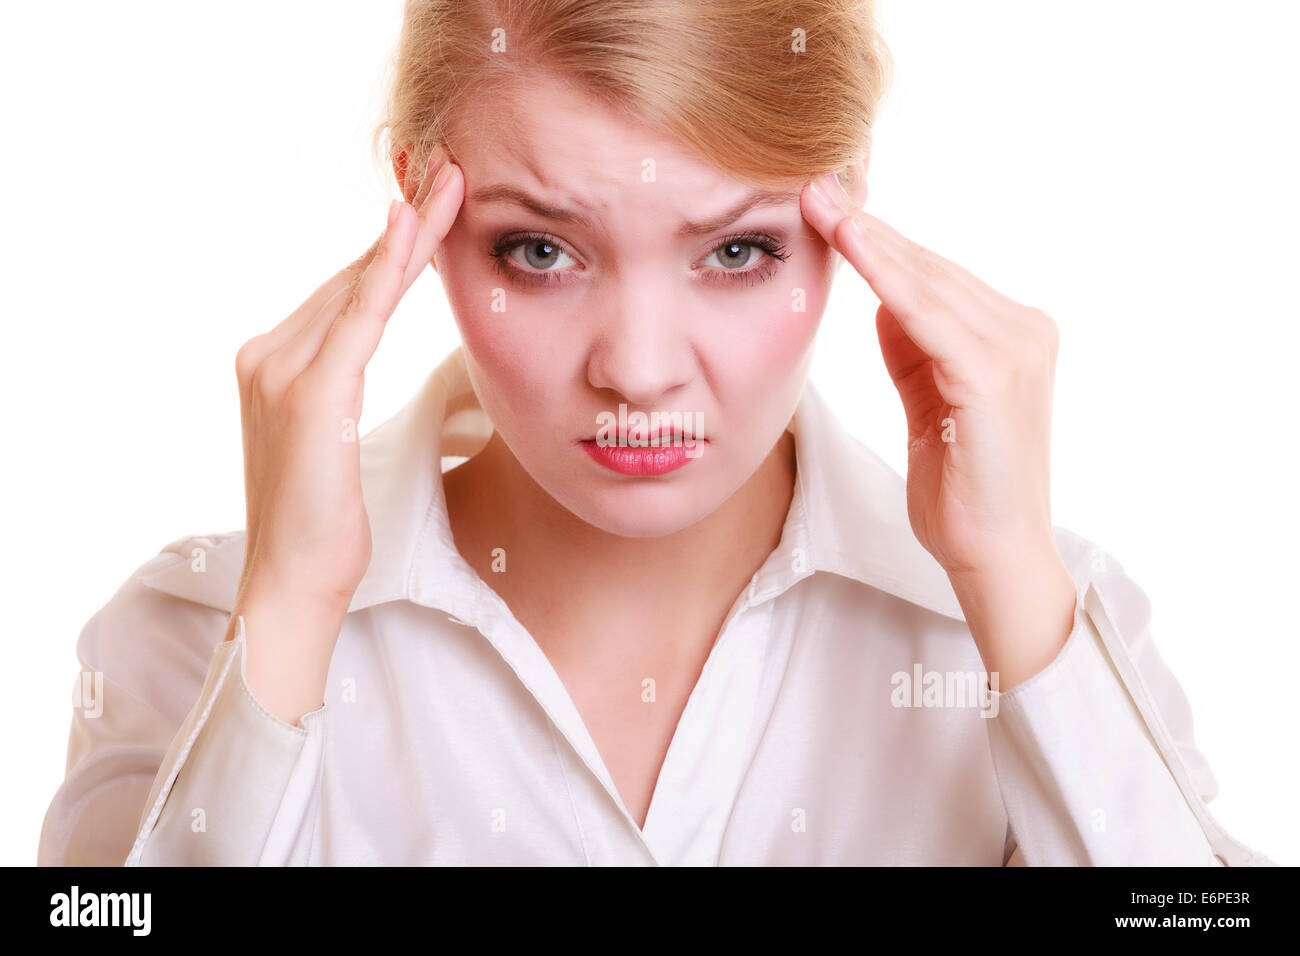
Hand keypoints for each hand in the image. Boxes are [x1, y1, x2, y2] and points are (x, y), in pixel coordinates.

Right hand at [226, 146, 463, 722]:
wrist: (291, 585)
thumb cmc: (323, 526)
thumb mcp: (335, 447)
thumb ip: (340, 392)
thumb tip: (366, 360)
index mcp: (274, 364)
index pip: (346, 293)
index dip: (393, 249)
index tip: (437, 204)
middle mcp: (267, 354)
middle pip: (353, 278)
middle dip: (408, 227)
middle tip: (455, 173)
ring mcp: (279, 370)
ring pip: (358, 287)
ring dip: (409, 234)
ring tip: (452, 185)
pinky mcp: (307, 395)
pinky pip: (357, 319)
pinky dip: (386, 271)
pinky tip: (413, 229)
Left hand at [800, 164, 1075, 687]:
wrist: (993, 557)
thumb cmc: (960, 491)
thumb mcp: (930, 405)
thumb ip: (914, 351)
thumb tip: (884, 301)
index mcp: (1011, 337)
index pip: (935, 277)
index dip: (879, 242)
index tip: (828, 206)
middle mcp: (1024, 331)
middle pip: (931, 268)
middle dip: (868, 227)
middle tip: (813, 183)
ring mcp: (1017, 349)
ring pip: (928, 281)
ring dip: (870, 239)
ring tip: (819, 200)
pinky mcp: (994, 375)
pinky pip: (928, 314)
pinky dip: (886, 276)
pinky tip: (850, 243)